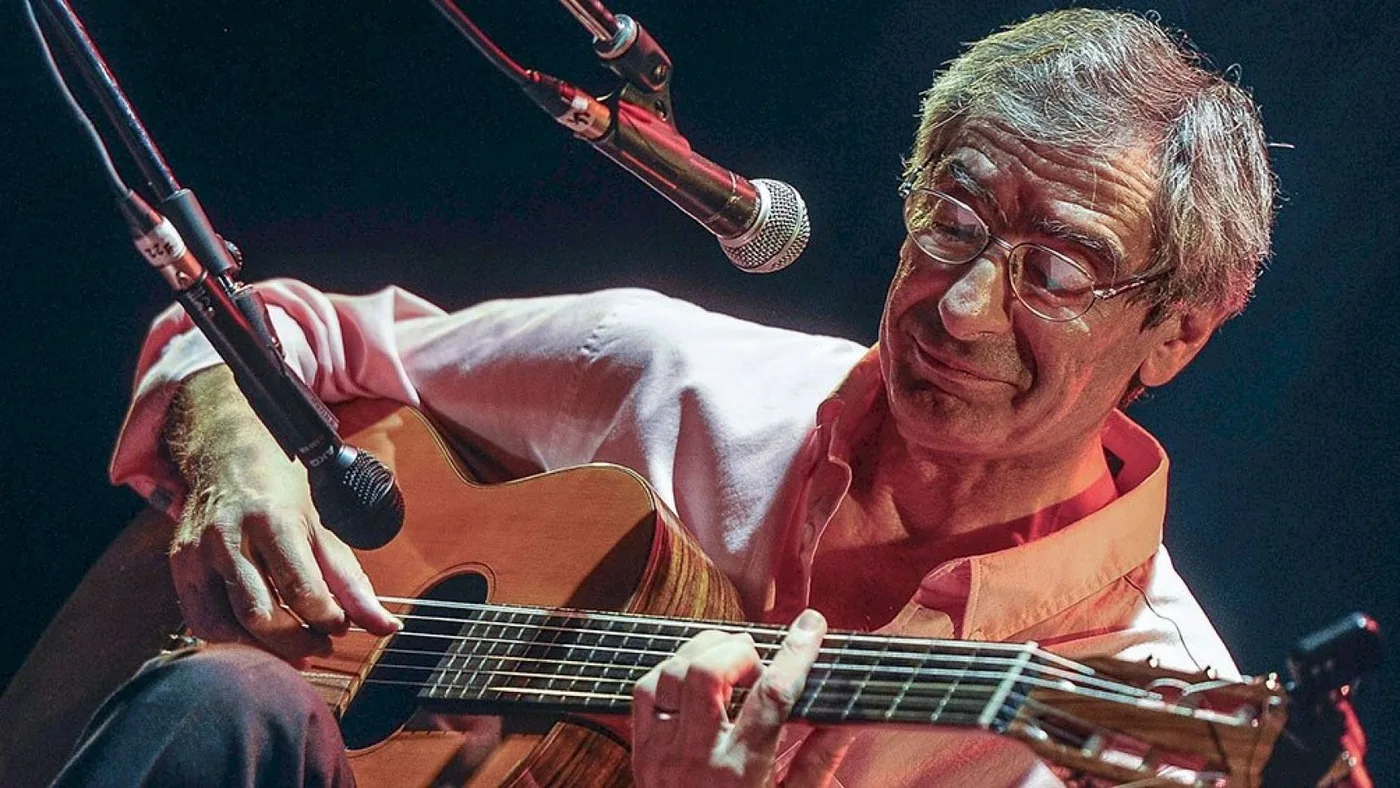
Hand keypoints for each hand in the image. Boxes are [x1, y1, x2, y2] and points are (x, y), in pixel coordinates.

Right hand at [166, 367, 399, 661]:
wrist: (229, 454)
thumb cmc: (283, 489)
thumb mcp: (324, 525)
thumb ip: (352, 581)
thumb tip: (385, 627)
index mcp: (273, 520)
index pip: (302, 590)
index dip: (327, 620)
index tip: (341, 627)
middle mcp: (230, 537)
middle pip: (261, 614)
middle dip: (297, 643)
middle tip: (321, 647)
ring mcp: (199, 553)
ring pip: (226, 625)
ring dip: (263, 649)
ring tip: (294, 649)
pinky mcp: (181, 565)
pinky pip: (200, 620)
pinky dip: (230, 641)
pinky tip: (256, 640)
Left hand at [631, 609, 853, 786]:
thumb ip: (817, 764)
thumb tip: (846, 721)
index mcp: (741, 774)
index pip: (773, 696)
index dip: (796, 653)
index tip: (812, 626)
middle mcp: (696, 759)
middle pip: (708, 672)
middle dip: (740, 650)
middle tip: (759, 664)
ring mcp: (661, 754)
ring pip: (671, 673)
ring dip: (703, 653)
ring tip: (730, 663)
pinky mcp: (640, 752)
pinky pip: (644, 691)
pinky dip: (670, 672)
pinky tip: (694, 679)